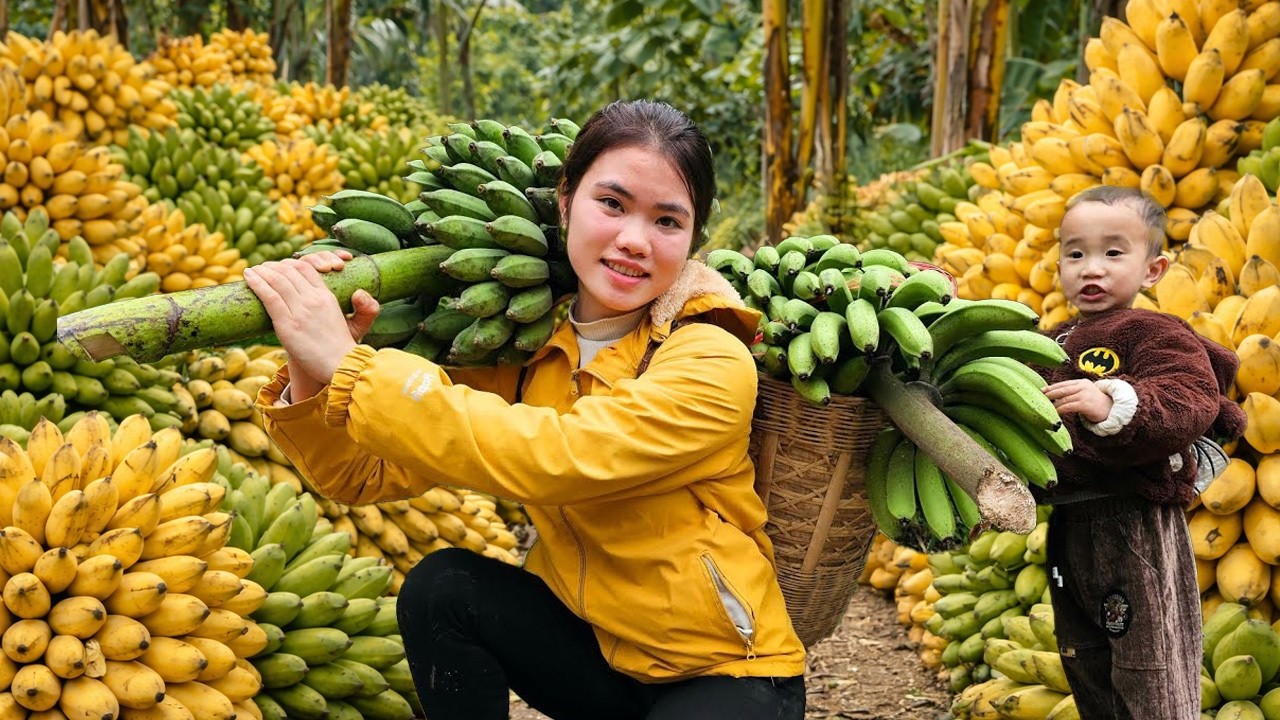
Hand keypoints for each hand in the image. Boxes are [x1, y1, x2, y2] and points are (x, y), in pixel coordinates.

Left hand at [243, 251, 380, 399]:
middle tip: (262, 267)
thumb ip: (360, 307)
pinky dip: (257, 283)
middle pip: (290, 271)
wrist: (340, 366)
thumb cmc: (343, 349)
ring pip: (277, 280)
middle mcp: (313, 299)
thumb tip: (360, 292)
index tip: (280, 267)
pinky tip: (248, 277)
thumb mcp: (354, 323)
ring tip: (251, 270)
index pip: (307, 268)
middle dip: (273, 266)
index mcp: (327, 297)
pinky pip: (269, 296)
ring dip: (261, 271)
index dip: (291, 263)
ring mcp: (300, 310)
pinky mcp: (287, 323)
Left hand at [1043, 379, 1112, 423]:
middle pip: (1062, 389)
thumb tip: (1055, 396)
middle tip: (1039, 398)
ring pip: (1063, 399)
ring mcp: (1084, 395)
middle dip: (1049, 394)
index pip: (1063, 383)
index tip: (1041, 390)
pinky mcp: (1085, 404)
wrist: (1113, 411)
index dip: (1051, 387)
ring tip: (1045, 407)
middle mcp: (1083, 386)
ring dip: (1053, 404)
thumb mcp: (1085, 393)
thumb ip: (1073, 392)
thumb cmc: (1096, 404)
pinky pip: (1068, 407)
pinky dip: (1059, 410)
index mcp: (1082, 382)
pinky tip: (1054, 413)